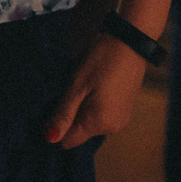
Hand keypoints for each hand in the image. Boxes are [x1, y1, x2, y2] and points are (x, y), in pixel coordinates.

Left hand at [45, 31, 149, 148]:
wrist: (130, 40)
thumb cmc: (101, 60)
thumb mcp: (77, 85)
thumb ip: (64, 114)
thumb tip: (50, 140)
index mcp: (99, 124)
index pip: (68, 141)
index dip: (57, 126)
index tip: (55, 104)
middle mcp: (112, 128)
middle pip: (79, 131)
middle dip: (70, 114)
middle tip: (71, 89)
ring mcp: (121, 118)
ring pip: (89, 122)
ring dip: (82, 107)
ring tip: (84, 84)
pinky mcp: (124, 108)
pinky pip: (100, 114)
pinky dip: (93, 103)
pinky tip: (95, 84)